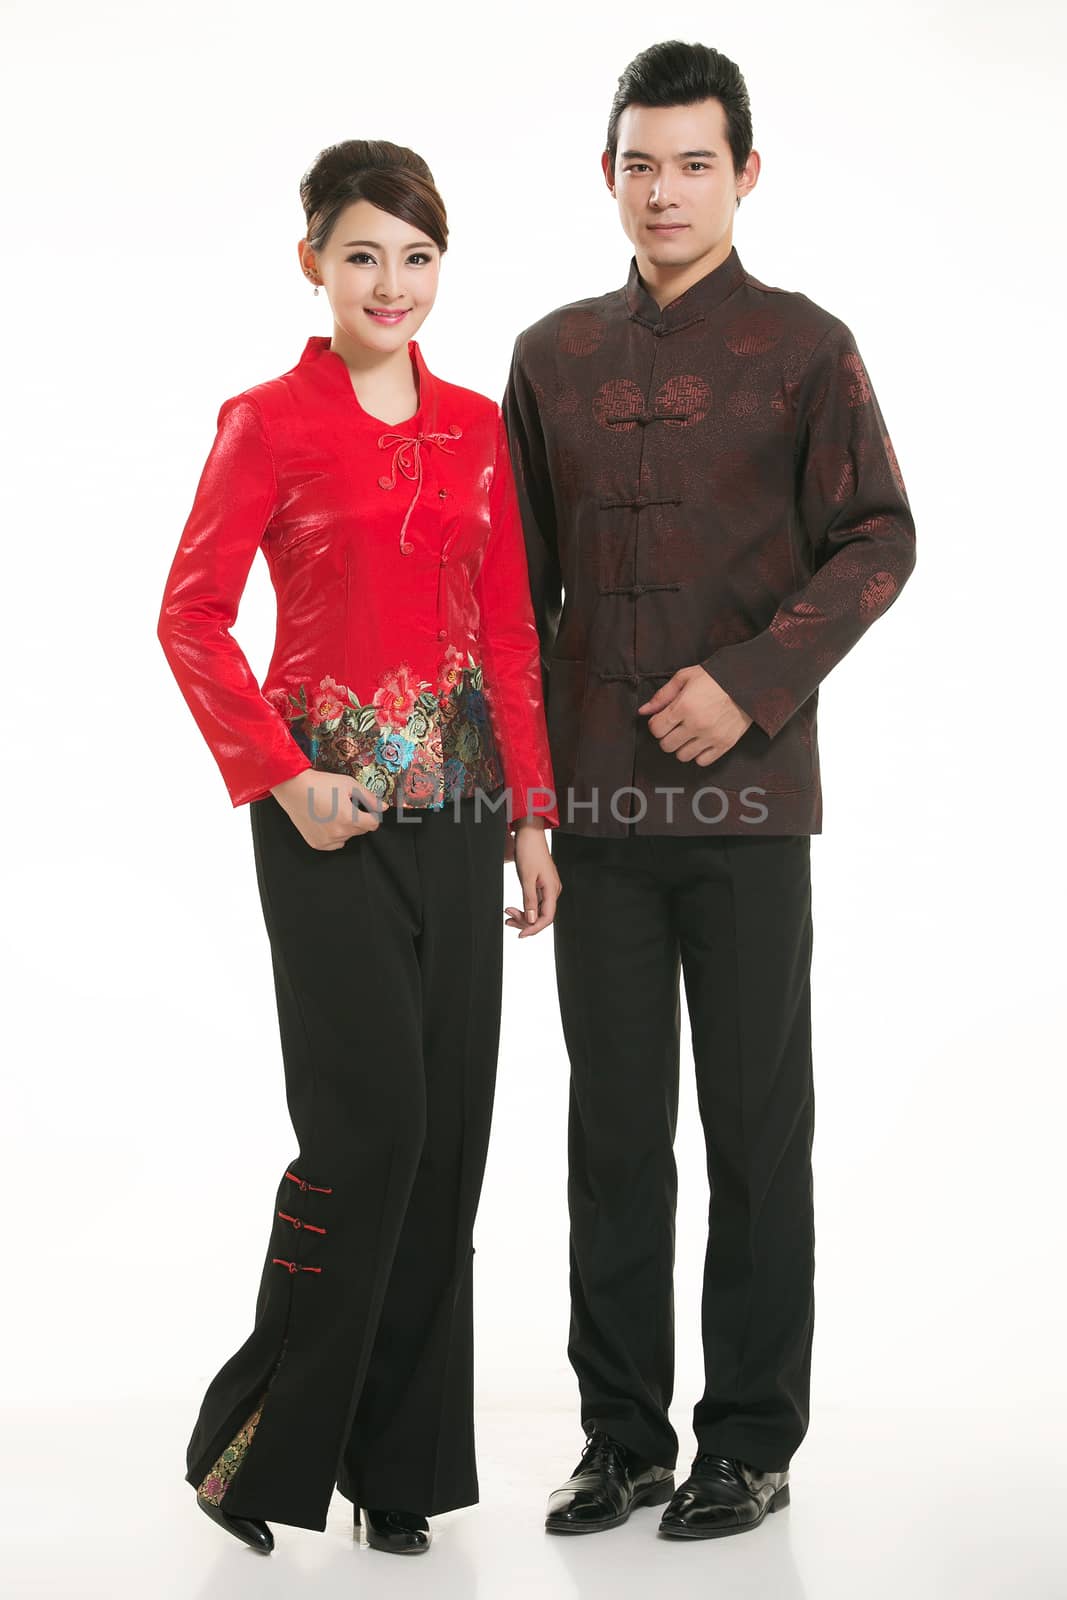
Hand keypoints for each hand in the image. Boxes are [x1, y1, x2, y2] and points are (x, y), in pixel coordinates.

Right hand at [270, 769, 382, 849]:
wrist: (294, 788)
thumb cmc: (320, 784)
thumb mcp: (349, 785)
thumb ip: (369, 798)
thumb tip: (383, 807)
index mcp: (350, 818)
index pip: (374, 824)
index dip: (372, 815)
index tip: (366, 809)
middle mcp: (339, 832)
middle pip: (361, 830)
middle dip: (358, 819)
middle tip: (345, 806)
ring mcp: (327, 840)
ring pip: (348, 836)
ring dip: (346, 827)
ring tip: (332, 812)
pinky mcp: (317, 844)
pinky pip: (334, 843)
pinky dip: (334, 835)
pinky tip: (326, 821)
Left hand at [503, 820, 560, 936]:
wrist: (530, 834)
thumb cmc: (529, 852)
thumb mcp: (526, 877)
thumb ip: (530, 900)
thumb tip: (532, 920)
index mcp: (552, 889)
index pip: (547, 918)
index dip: (534, 929)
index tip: (520, 935)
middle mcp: (553, 890)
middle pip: (542, 916)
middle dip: (525, 922)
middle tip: (507, 920)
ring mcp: (548, 888)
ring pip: (538, 910)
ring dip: (524, 915)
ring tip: (508, 915)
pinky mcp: (543, 884)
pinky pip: (536, 902)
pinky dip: (525, 907)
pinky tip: (514, 909)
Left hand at [637, 665, 751, 764]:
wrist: (747, 682)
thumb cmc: (715, 677)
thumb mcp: (685, 677)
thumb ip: (662, 696)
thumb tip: (644, 711)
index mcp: (684, 706)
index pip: (656, 729)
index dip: (657, 724)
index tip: (663, 719)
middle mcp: (696, 724)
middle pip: (666, 745)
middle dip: (667, 736)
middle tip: (675, 727)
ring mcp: (711, 737)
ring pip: (682, 756)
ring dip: (681, 746)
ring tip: (688, 734)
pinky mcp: (724, 744)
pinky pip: (702, 761)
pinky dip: (698, 754)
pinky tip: (700, 741)